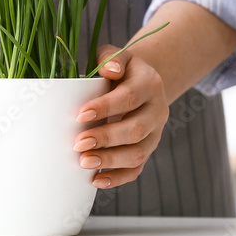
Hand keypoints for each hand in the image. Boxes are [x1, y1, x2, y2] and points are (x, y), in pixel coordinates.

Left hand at [72, 46, 168, 189]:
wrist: (141, 82)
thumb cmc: (120, 69)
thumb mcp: (116, 56)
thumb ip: (111, 59)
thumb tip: (109, 70)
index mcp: (150, 83)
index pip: (130, 98)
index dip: (105, 108)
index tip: (80, 115)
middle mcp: (157, 110)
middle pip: (136, 130)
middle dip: (106, 138)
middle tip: (78, 143)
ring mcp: (155, 133)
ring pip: (138, 153)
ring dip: (110, 160)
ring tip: (84, 162)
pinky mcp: (148, 149)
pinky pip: (137, 169)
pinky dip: (117, 177)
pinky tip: (96, 180)